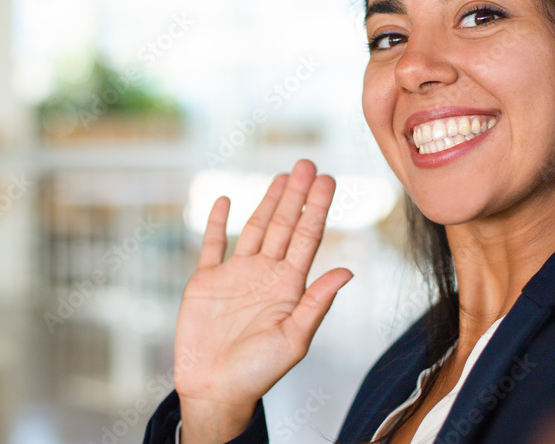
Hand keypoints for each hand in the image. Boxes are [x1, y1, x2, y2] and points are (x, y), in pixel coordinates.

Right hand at [173, 159, 352, 441]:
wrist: (214, 390)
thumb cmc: (258, 372)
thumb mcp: (294, 339)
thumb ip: (317, 302)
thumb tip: (348, 270)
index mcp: (289, 286)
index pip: (307, 237)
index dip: (316, 207)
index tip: (328, 179)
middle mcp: (265, 274)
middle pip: (284, 225)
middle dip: (296, 194)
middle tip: (307, 164)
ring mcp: (236, 275)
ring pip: (255, 228)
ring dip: (268, 202)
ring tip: (282, 176)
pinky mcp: (206, 281)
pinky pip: (212, 245)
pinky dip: (217, 221)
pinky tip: (225, 199)